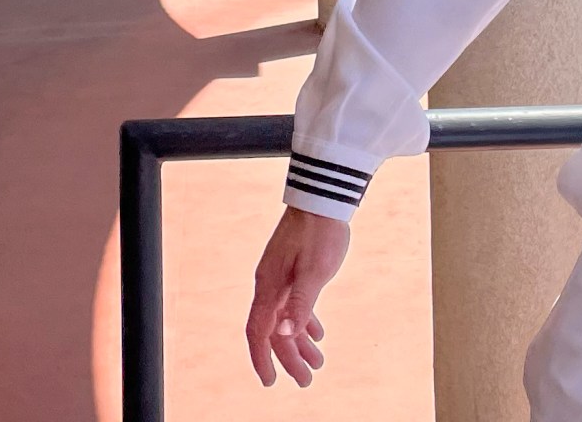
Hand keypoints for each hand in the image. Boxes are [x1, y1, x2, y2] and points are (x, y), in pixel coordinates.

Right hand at [245, 207, 349, 386]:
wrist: (323, 199)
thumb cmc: (320, 233)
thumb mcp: (315, 272)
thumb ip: (301, 305)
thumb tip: (283, 335)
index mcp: (270, 287)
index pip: (258, 331)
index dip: (262, 358)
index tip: (271, 381)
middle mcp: (270, 285)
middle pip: (274, 331)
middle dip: (289, 359)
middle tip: (306, 381)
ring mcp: (281, 278)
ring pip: (285, 320)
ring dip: (299, 344)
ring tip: (317, 364)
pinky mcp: (293, 271)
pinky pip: (294, 305)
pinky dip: (304, 322)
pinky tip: (318, 335)